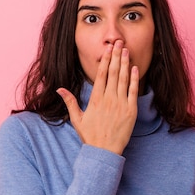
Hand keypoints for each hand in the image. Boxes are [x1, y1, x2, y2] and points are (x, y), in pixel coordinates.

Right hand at [57, 40, 138, 155]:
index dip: (105, 60)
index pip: (101, 75)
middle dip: (116, 56)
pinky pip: (133, 91)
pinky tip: (134, 68)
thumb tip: (59, 89)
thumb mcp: (77, 119)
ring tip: (126, 50)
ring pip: (123, 79)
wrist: (104, 151)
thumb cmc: (91, 136)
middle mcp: (108, 99)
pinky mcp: (131, 111)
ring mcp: (120, 104)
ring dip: (125, 63)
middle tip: (118, 42)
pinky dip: (134, 79)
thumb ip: (70, 102)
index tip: (108, 49)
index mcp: (95, 99)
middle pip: (113, 73)